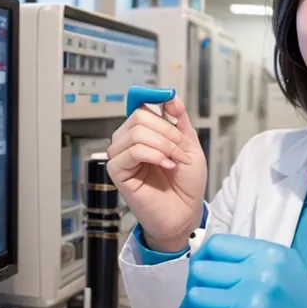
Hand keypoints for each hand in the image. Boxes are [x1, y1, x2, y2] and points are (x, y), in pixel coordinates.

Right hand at [106, 96, 207, 250]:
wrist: (186, 211)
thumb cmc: (186, 182)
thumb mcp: (189, 144)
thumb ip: (179, 120)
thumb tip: (171, 97)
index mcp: (144, 132)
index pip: (142, 105)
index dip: (157, 101)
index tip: (174, 110)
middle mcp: (129, 141)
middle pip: (139, 115)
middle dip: (167, 131)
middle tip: (181, 149)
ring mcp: (121, 156)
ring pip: (136, 132)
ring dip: (164, 144)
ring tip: (176, 160)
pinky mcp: (117, 172)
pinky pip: (132, 151)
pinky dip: (154, 155)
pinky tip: (166, 165)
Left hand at [175, 235, 306, 307]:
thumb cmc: (297, 306)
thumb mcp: (283, 268)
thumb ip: (250, 258)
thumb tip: (206, 260)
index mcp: (269, 253)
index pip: (217, 244)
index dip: (201, 259)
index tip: (200, 274)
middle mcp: (260, 272)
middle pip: (201, 269)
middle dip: (191, 286)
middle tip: (195, 300)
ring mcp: (251, 299)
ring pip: (196, 295)